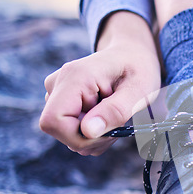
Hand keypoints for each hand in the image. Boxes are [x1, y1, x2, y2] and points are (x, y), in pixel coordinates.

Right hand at [39, 12, 160, 155]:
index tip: (108, 131)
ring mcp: (56, 91)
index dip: (79, 137)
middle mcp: (58, 82)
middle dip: (92, 138)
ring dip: (94, 136)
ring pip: (66, 134)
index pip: (54, 121)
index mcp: (76, 76)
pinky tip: (105, 115)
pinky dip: (91, 132)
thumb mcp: (139, 90)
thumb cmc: (138, 69)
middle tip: (118, 123)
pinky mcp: (59, 100)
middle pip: (59, 131)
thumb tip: (88, 131)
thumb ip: (115, 110)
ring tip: (113, 116)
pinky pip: (70, 130)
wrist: (132, 55)